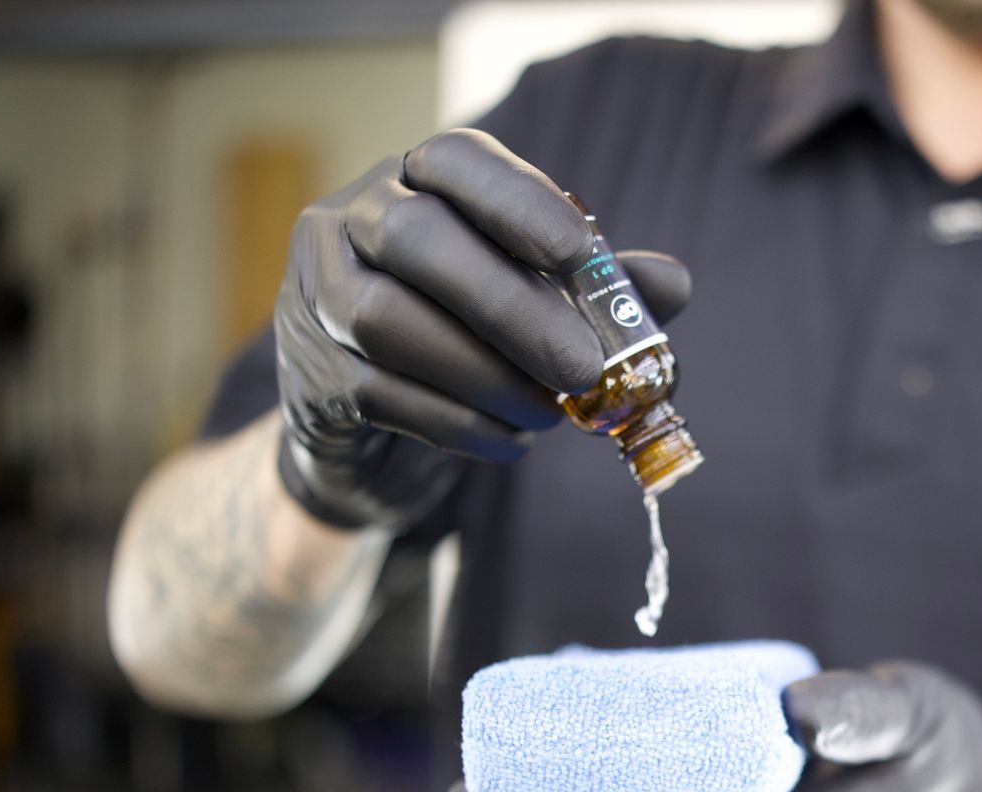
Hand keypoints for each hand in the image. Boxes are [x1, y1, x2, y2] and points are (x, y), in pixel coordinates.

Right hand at [274, 128, 690, 529]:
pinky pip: (384, 395)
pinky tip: (509, 442)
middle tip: (585, 369)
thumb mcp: (532, 304)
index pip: (455, 160)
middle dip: (510, 307)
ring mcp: (315, 296)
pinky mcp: (309, 374)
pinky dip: (461, 424)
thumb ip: (595, 289)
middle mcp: (348, 222)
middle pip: (416, 240)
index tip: (580, 253)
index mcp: (412, 183)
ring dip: (487, 377)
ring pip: (389, 321)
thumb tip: (673, 285)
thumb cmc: (464, 341)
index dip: (518, 201)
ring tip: (549, 416)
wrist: (365, 433)